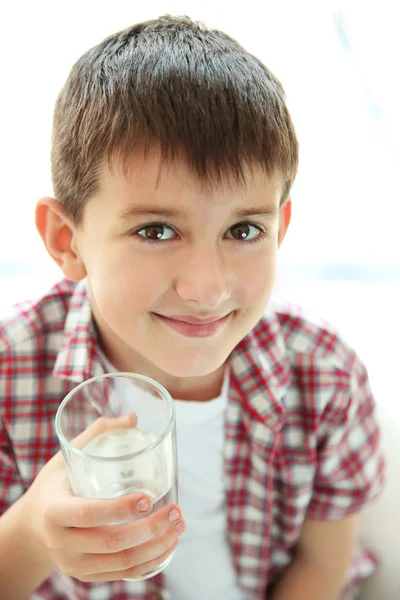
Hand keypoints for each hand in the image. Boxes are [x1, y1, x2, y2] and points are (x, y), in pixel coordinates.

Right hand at [21, 414, 184, 581]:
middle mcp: (62, 544)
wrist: (34, 528)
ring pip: (122, 563)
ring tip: (179, 524)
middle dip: (150, 528)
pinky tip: (169, 544)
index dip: (120, 508)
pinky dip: (150, 563)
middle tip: (176, 510)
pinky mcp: (87, 576)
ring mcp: (74, 565)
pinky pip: (123, 575)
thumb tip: (132, 417)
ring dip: (157, 546)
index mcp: (54, 511)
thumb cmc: (55, 485)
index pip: (89, 514)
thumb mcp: (64, 458)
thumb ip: (96, 435)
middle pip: (111, 542)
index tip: (148, 497)